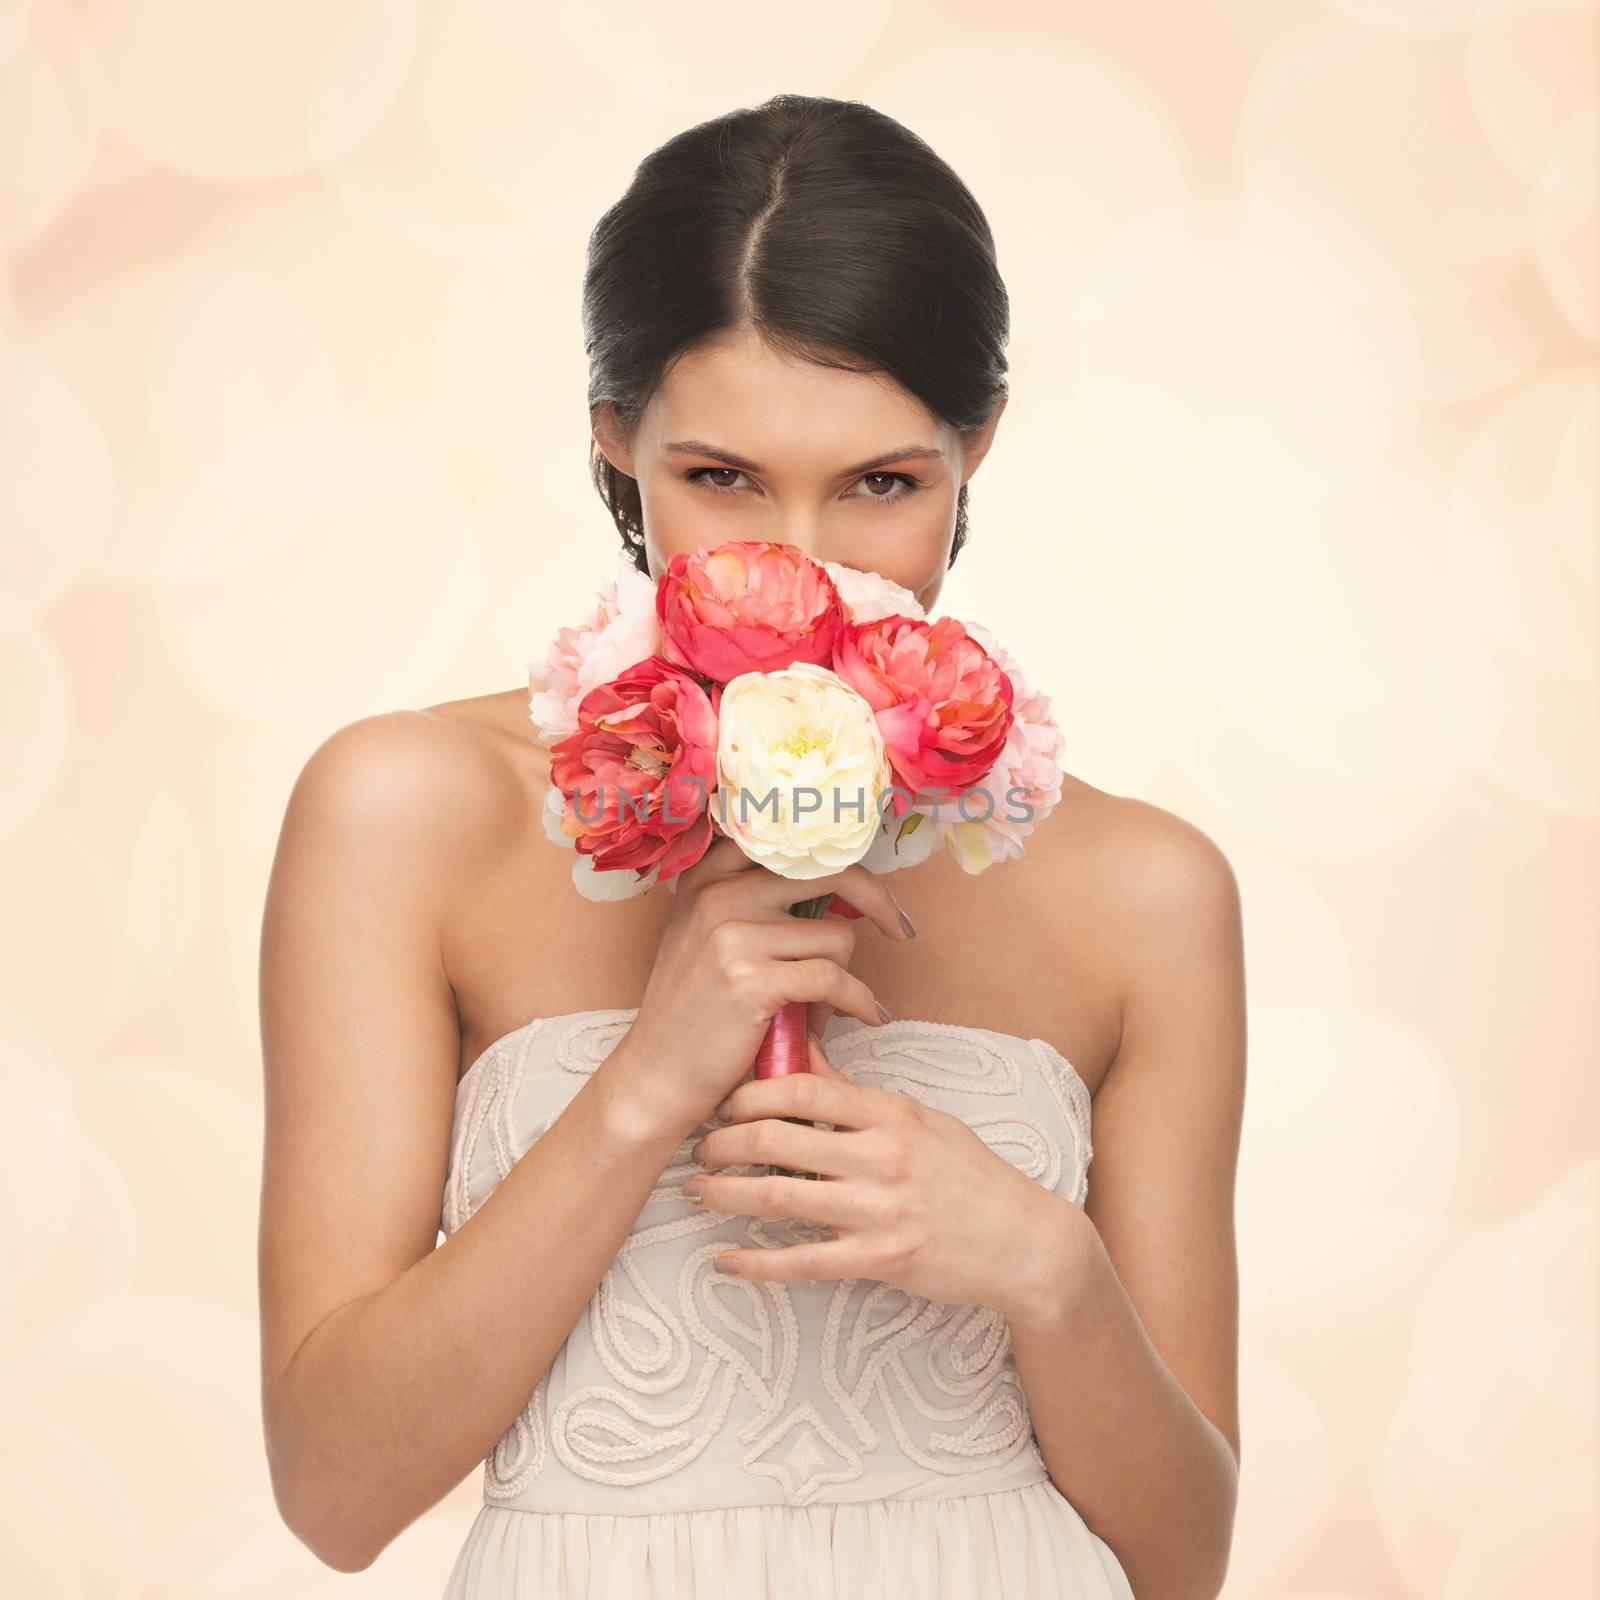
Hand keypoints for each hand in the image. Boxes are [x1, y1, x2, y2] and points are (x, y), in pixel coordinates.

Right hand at [602, 836, 914, 1142]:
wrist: (656, 1076)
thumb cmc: (697, 1011)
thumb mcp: (709, 935)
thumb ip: (759, 902)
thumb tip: (846, 888)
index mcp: (708, 874)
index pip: (794, 840)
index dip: (844, 857)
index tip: (872, 888)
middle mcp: (716, 893)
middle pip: (829, 873)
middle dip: (878, 901)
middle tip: (901, 927)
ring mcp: (731, 935)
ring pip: (837, 937)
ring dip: (846, 978)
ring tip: (823, 1008)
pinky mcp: (750, 981)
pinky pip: (834, 980)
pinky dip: (858, 1002)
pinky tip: (864, 1017)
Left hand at [683, 1035, 1092, 1323]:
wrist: (1024, 1241)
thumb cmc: (968, 1175)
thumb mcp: (918, 1120)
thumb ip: (855, 1097)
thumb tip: (798, 1052)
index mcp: (891, 1112)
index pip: (804, 1086)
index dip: (749, 1092)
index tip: (723, 1100)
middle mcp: (883, 1156)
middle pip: (779, 1138)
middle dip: (724, 1142)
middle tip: (698, 1148)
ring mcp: (881, 1210)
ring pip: (781, 1198)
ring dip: (727, 1195)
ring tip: (697, 1192)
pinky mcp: (881, 1259)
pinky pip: (804, 1263)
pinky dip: (757, 1264)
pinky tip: (725, 1262)